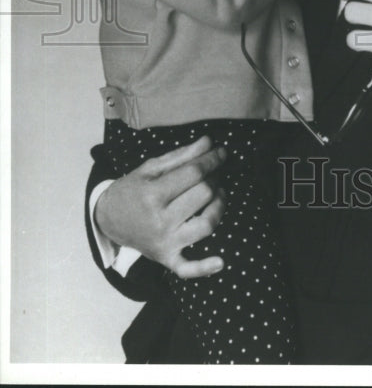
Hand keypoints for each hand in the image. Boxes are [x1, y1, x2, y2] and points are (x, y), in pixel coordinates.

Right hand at [94, 136, 226, 278]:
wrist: (108, 220)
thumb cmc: (132, 190)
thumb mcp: (151, 168)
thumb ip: (181, 156)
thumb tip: (209, 143)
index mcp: (152, 195)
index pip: (194, 173)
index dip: (212, 159)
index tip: (222, 152)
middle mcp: (159, 221)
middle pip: (203, 195)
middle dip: (214, 178)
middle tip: (214, 172)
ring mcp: (164, 242)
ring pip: (205, 224)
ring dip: (219, 206)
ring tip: (218, 194)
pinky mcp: (166, 259)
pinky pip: (187, 268)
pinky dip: (204, 267)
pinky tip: (220, 262)